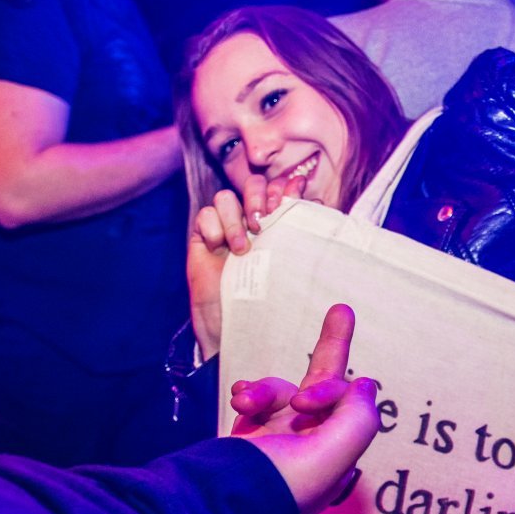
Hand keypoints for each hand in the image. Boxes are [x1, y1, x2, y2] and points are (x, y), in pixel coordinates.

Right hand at [187, 175, 305, 358]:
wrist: (236, 329)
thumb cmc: (267, 302)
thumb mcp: (288, 264)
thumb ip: (297, 230)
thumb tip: (311, 196)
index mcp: (277, 224)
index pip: (280, 188)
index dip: (284, 188)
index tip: (290, 199)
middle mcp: (251, 223)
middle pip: (253, 184)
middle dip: (258, 196)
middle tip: (262, 223)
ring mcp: (225, 229)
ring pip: (226, 197)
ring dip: (235, 217)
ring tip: (242, 247)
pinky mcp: (202, 239)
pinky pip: (205, 214)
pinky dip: (214, 227)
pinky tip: (220, 250)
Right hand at [231, 304, 380, 513]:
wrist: (214, 503)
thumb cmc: (277, 483)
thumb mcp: (333, 454)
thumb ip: (357, 416)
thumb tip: (365, 385)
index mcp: (336, 454)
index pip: (348, 402)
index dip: (330, 390)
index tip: (304, 400)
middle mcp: (312, 445)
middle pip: (328, 386)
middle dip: (333, 346)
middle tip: (342, 310)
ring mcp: (279, 439)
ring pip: (282, 390)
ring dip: (264, 389)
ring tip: (243, 401)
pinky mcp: (250, 437)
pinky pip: (256, 399)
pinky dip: (248, 392)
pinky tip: (238, 398)